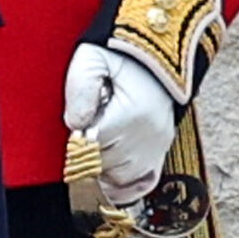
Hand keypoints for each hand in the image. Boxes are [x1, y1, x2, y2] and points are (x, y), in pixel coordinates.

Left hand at [63, 43, 177, 205]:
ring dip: (103, 170)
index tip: (78, 131)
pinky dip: (125, 186)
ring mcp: (157, 145)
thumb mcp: (91, 60)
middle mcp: (146, 136)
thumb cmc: (121, 57)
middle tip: (87, 137)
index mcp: (129, 115)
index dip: (78, 143)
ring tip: (98, 150)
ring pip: (121, 178)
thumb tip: (76, 124)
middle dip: (89, 155)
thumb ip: (79, 90)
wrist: (158, 52)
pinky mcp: (162, 150)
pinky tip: (110, 178)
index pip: (92, 147)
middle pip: (104, 166)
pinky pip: (143, 182)